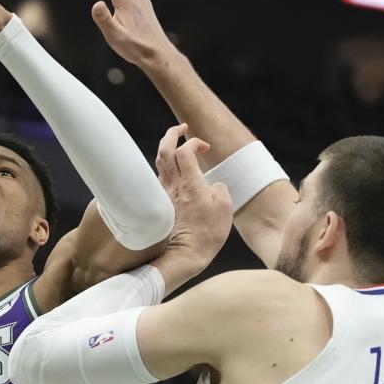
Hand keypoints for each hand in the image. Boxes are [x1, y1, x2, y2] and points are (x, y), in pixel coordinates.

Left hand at [153, 124, 232, 286]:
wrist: (185, 255)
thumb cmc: (207, 233)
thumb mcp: (225, 207)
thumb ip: (219, 188)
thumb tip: (212, 184)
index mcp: (190, 183)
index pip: (184, 150)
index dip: (194, 142)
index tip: (204, 147)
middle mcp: (173, 184)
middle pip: (164, 150)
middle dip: (172, 134)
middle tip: (182, 128)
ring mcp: (164, 193)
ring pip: (159, 162)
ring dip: (167, 149)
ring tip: (176, 144)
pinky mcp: (161, 203)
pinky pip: (160, 177)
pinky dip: (166, 166)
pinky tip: (173, 170)